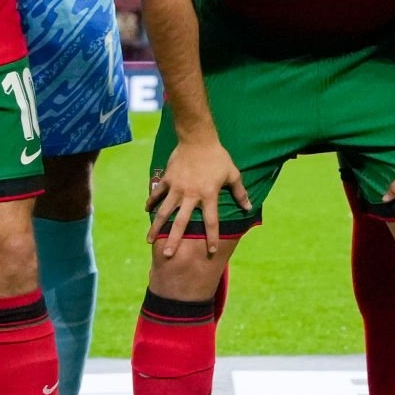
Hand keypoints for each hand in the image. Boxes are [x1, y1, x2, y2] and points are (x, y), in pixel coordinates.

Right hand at [147, 137, 250, 257]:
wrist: (198, 139)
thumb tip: (248, 207)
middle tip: (169, 255)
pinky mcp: (167, 179)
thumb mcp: (233, 174)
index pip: (211, 221)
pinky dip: (151, 202)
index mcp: (209, 195)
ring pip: (164, 211)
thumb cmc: (218, 157)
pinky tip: (146, 210)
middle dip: (175, 239)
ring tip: (149, 240)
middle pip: (181, 222)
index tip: (211, 251)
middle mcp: (191, 195)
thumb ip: (240, 192)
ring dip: (156, 227)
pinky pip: (157, 193)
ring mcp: (176, 188)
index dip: (212, 237)